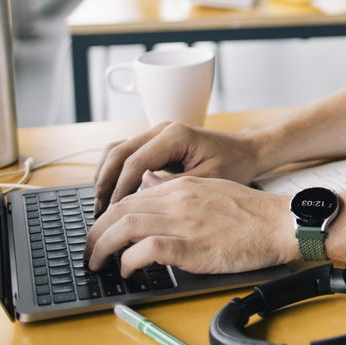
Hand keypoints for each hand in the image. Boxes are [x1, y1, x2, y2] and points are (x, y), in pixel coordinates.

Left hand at [86, 174, 294, 276]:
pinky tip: (127, 269)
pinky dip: (129, 260)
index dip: (108, 216)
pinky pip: (147, 250)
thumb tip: (147, 182)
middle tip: (89, 251)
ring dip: (103, 246)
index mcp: (182, 187)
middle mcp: (178, 200)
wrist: (280, 222)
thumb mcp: (211, 188)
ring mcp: (184, 222)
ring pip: (125, 227)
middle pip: (120, 210)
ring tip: (97, 262)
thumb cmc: (251, 212)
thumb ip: (176, 186)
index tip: (101, 232)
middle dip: (95, 232)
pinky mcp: (192, 246)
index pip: (131, 196)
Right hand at [92, 122, 265, 214]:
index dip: (120, 190)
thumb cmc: (234, 164)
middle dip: (105, 184)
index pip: (135, 162)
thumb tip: (140, 200)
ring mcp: (157, 133)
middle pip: (118, 153)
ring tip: (100, 206)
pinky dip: (114, 172)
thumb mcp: (208, 180)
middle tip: (98, 213)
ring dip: (105, 177)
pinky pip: (125, 153)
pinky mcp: (156, 142)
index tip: (112, 214)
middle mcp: (162, 130)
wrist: (247, 150)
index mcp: (175, 136)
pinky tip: (112, 195)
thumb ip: (175, 188)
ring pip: (117, 150)